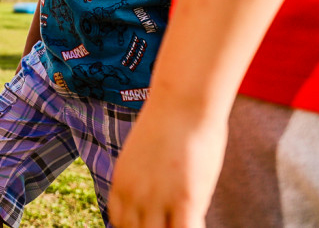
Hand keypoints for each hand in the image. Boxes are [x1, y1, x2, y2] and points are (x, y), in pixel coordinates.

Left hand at [108, 97, 227, 227]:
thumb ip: (147, 179)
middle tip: (169, 220)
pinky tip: (199, 221)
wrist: (182, 102)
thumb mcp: (145, 155)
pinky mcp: (185, 200)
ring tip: (185, 219)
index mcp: (121, 183)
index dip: (137, 227)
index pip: (120, 222)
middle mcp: (134, 195)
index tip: (152, 221)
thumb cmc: (171, 122)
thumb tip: (159, 190)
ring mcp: (157, 200)